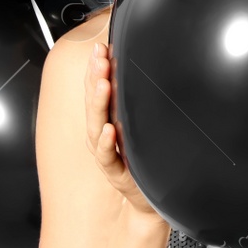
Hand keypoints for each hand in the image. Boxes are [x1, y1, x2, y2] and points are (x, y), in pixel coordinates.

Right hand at [85, 40, 162, 222]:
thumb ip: (138, 101)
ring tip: (102, 84)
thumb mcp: (143, 125)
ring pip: (96, 126)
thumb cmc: (147, 160)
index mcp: (109, 120)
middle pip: (94, 104)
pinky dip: (107, 143)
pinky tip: (109, 130)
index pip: (97, 90)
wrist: (153, 200)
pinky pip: (108, 158)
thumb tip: (146, 69)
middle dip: (95, 78)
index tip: (100, 48)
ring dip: (99, 104)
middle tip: (99, 57)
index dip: (96, 69)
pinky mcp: (118, 174)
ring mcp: (109, 154)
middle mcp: (104, 135)